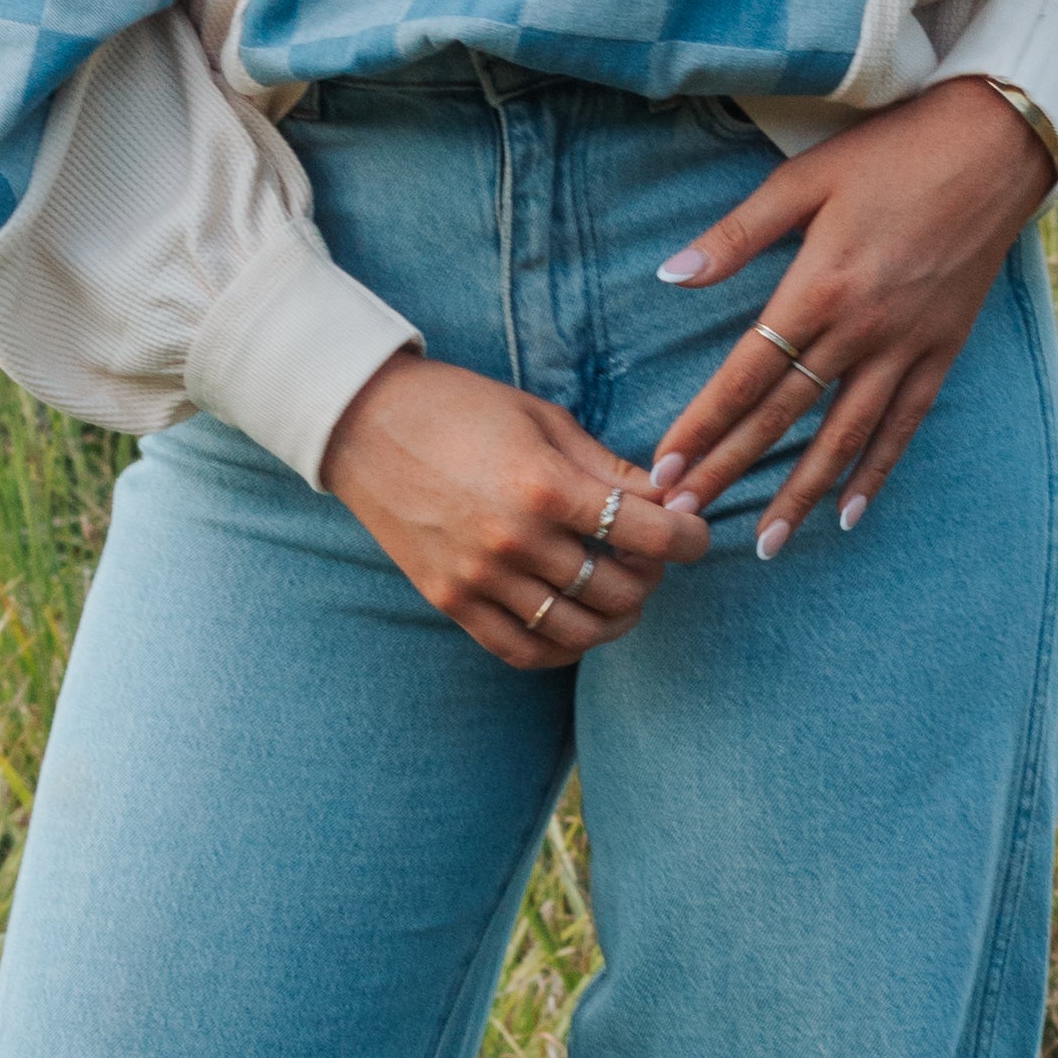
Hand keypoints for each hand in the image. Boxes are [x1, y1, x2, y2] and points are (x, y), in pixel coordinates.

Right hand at [317, 355, 675, 668]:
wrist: (361, 422)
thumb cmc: (459, 407)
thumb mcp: (542, 419)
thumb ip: (607, 467)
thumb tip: (671, 498)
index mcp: (545, 487)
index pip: (649, 534)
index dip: (689, 538)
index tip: (695, 533)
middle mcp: (516, 541)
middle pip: (621, 590)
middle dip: (653, 577)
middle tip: (651, 556)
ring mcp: (480, 579)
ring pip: (580, 630)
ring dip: (616, 618)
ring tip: (620, 594)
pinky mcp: (450, 601)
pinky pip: (522, 650)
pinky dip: (562, 647)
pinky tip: (575, 623)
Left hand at [648, 81, 1055, 559]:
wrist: (994, 147)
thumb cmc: (889, 153)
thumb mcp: (802, 180)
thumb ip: (736, 235)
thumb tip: (669, 275)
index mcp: (818, 289)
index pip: (746, 376)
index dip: (703, 426)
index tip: (665, 470)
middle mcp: (862, 331)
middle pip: (785, 418)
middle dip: (731, 472)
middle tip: (686, 520)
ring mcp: (907, 347)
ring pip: (845, 438)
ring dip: (802, 494)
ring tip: (768, 544)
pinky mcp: (943, 351)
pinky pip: (905, 425)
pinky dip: (877, 472)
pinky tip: (850, 513)